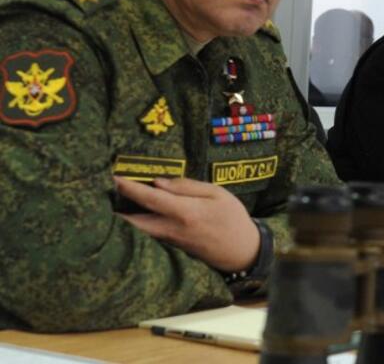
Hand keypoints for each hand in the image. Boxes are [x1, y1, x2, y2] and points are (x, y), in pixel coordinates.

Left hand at [115, 177, 259, 271]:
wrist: (242, 251)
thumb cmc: (232, 218)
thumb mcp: (217, 193)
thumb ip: (187, 186)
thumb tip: (159, 182)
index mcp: (186, 212)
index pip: (150, 198)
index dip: (130, 188)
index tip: (114, 177)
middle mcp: (173, 229)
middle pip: (134, 222)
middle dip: (114, 210)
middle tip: (97, 196)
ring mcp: (170, 242)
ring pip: (138, 232)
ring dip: (121, 220)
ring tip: (107, 205)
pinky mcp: (171, 248)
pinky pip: (147, 237)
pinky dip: (134, 228)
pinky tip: (127, 218)